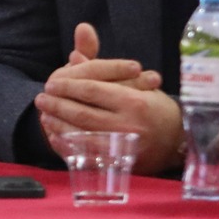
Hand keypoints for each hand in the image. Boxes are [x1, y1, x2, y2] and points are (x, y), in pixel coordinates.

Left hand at [35, 21, 178, 175]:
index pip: (92, 90)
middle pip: (82, 113)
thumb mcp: (137, 83)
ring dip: (58, 125)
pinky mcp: (119, 165)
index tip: (51, 83)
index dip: (68, 86)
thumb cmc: (155, 107)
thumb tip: (75, 54)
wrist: (178, 142)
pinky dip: (68, 146)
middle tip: (41, 98)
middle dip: (57, 105)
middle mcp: (128, 125)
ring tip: (44, 116)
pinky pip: (87, 156)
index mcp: (134, 101)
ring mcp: (122, 148)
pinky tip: (56, 137)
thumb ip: (104, 69)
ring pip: (81, 135)